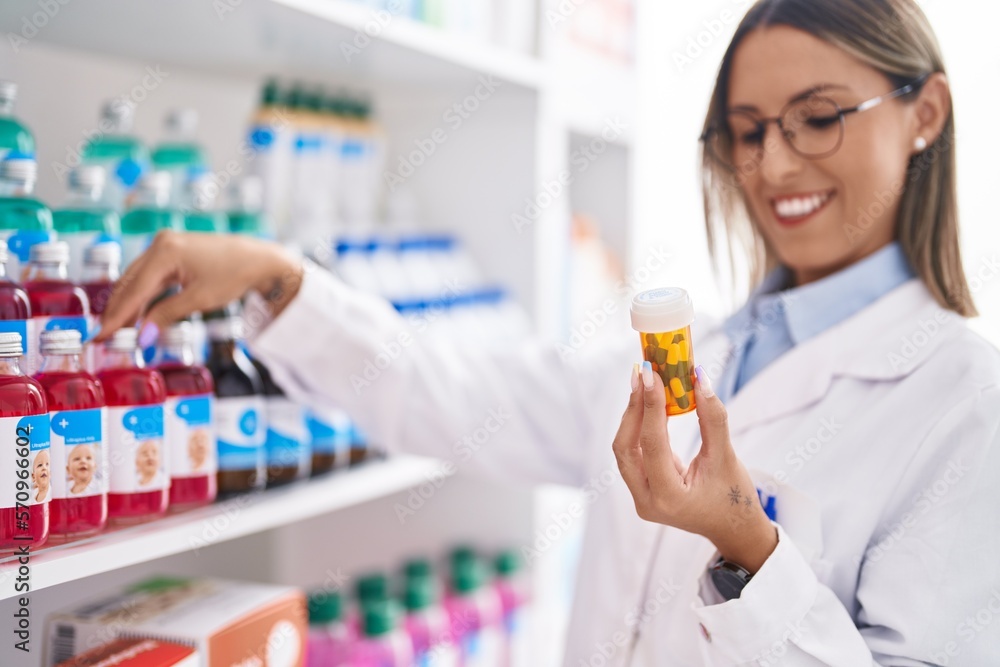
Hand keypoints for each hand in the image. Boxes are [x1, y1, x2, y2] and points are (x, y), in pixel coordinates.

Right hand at [95, 231, 302, 343]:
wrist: (259, 259)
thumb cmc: (234, 275)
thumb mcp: (199, 300)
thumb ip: (167, 316)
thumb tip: (142, 338)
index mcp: (165, 252)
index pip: (133, 290)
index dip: (116, 317)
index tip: (100, 337)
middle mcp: (160, 244)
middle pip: (130, 283)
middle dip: (118, 312)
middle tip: (104, 337)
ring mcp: (166, 245)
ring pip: (138, 280)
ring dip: (129, 305)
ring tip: (119, 330)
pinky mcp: (173, 251)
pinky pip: (151, 276)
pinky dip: (143, 296)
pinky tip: (138, 315)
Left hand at [613, 362, 777, 572]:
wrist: (733, 529)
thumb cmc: (733, 496)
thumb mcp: (727, 457)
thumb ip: (712, 418)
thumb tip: (699, 378)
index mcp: (669, 498)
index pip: (652, 443)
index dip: (651, 405)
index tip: (651, 373)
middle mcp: (647, 501)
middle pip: (626, 447)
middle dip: (634, 407)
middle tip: (642, 373)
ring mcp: (640, 498)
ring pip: (625, 450)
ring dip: (633, 415)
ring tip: (642, 382)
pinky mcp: (641, 490)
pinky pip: (632, 454)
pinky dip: (637, 427)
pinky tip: (646, 403)